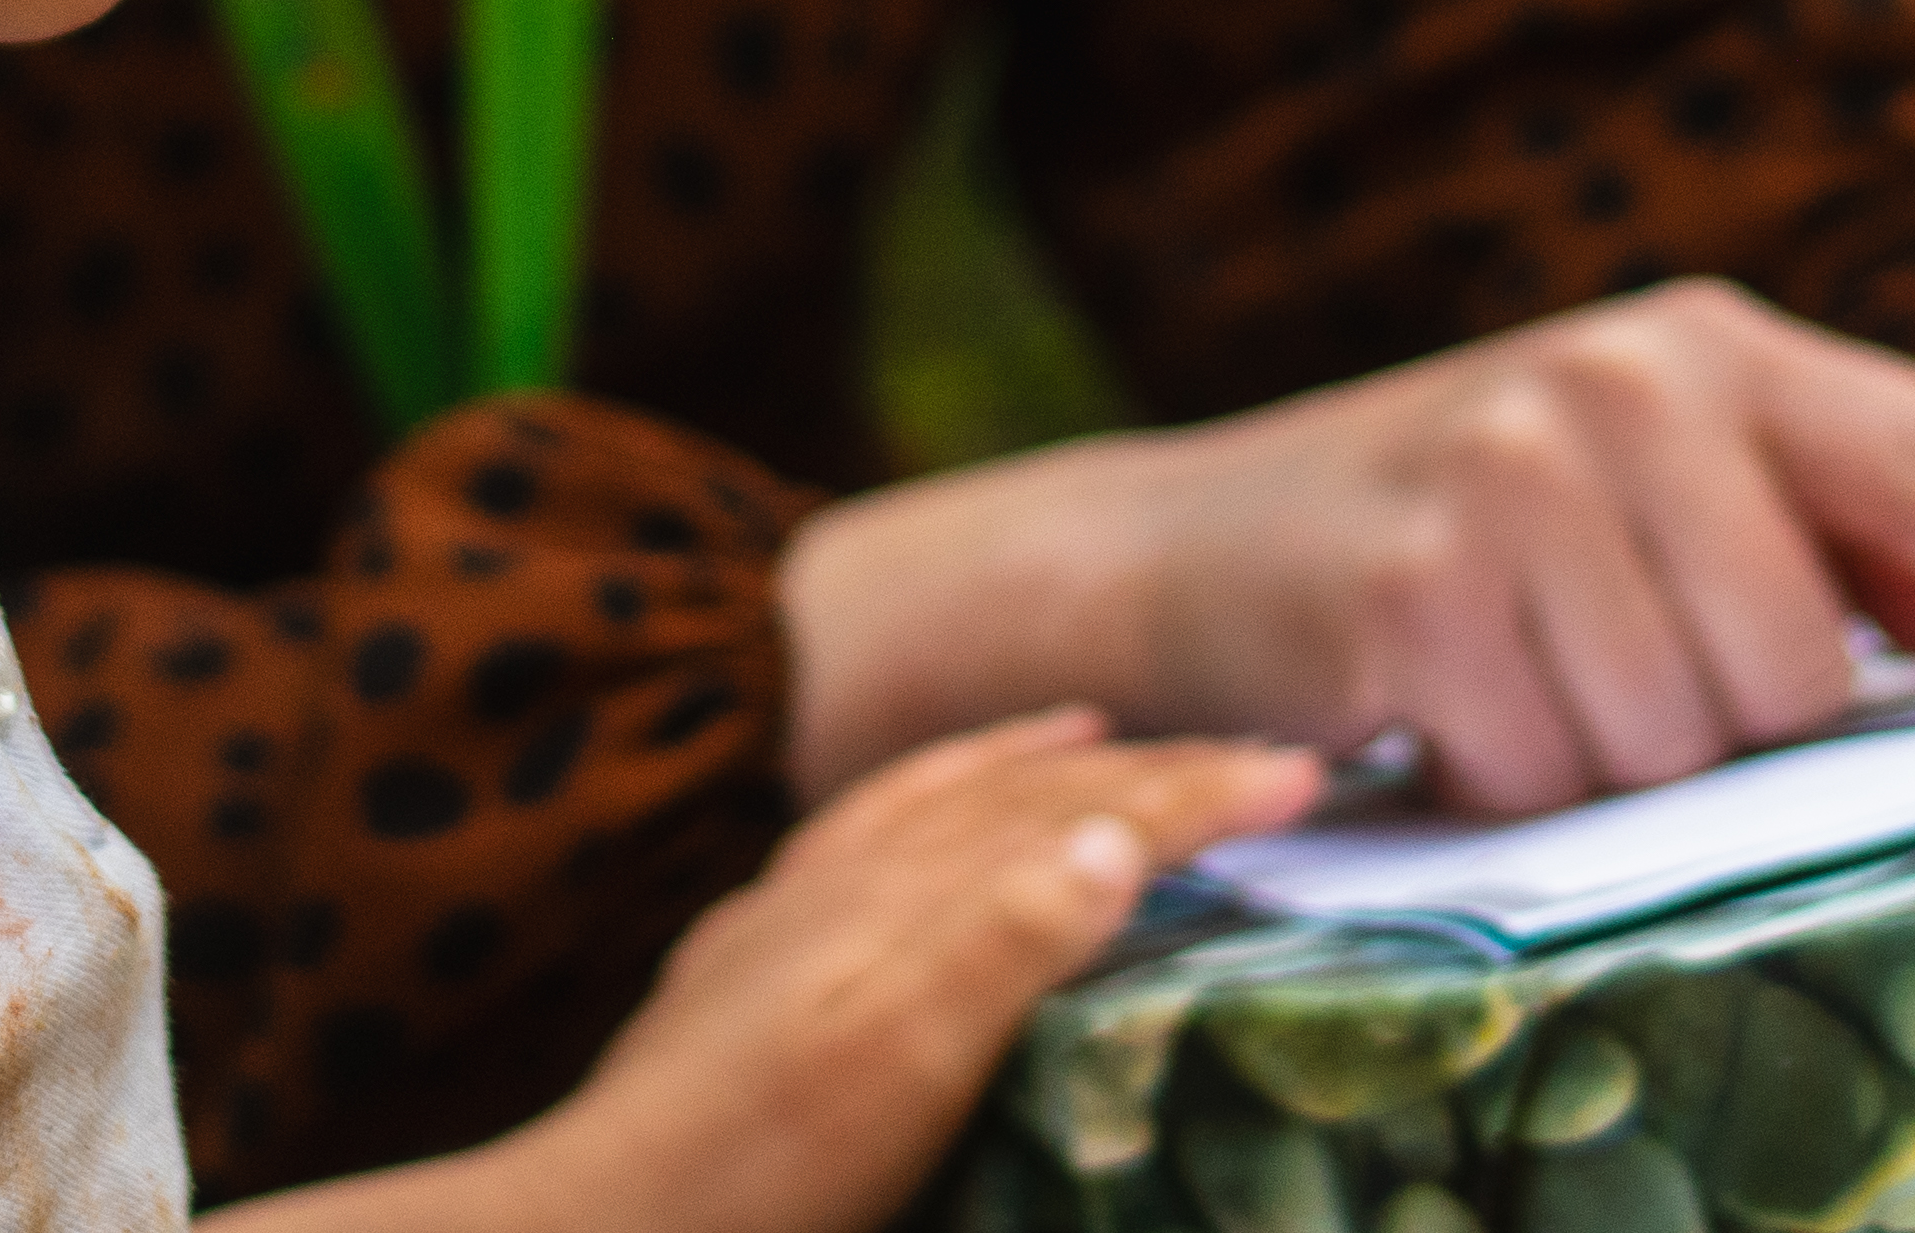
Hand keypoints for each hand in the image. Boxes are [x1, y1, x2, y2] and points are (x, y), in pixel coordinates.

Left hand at [417, 713, 1313, 1232]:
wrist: (611, 1217)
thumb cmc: (769, 1164)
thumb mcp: (907, 1062)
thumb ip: (1009, 939)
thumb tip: (1120, 827)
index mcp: (914, 895)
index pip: (1085, 812)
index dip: (1198, 790)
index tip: (1303, 773)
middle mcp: (857, 878)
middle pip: (1026, 791)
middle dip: (1147, 766)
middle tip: (1256, 756)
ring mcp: (798, 912)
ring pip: (940, 800)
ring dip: (1035, 762)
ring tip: (1098, 731)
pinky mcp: (751, 956)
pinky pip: (858, 834)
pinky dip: (921, 799)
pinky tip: (926, 812)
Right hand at [780, 282, 1914, 819]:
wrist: (1178, 548)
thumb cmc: (1442, 526)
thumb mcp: (1638, 491)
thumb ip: (1814, 538)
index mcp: (1705, 343)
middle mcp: (1626, 379)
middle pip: (1812, 662)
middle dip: (1727, 714)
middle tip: (1602, 662)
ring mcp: (1523, 469)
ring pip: (1694, 729)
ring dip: (1611, 750)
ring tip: (1516, 674)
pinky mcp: (1429, 581)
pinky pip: (1564, 767)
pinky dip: (1511, 774)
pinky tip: (1441, 705)